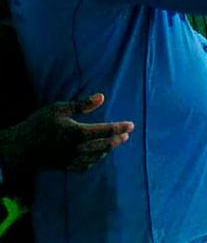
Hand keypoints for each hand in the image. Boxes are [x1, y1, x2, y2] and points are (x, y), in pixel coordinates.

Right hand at [1, 94, 132, 171]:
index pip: (106, 131)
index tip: (132, 125)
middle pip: (105, 145)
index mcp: (77, 133)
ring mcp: (72, 160)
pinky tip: (99, 155)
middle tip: (126, 134)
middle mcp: (77, 148)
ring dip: (108, 149)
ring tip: (115, 142)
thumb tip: (102, 97)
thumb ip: (82, 104)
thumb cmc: (38, 124)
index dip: (120, 128)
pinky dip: (96, 160)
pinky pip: (86, 165)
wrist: (18, 147)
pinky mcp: (65, 167)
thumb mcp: (58, 109)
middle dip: (118, 139)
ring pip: (97, 156)